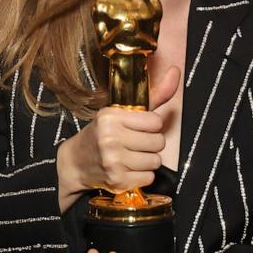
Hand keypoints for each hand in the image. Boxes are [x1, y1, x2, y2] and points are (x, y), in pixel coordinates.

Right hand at [57, 65, 180, 210]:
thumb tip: (177, 71)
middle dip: (150, 144)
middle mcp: (110, 138)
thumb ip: (154, 95)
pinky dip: (141, 176)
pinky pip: (149, 178)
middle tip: (134, 144)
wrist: (76, 162)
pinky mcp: (117, 181)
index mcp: (111, 116)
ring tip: (130, 157)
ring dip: (147, 161)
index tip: (137, 128)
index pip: (156, 122)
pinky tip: (127, 170)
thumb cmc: (103, 134)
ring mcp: (113, 161)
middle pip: (158, 143)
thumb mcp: (122, 112)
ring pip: (155, 161)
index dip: (151, 126)